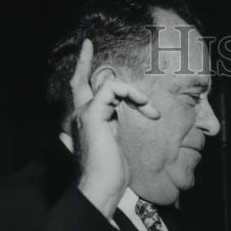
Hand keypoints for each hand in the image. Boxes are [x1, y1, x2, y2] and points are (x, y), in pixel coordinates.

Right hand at [70, 39, 160, 217]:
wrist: (101, 187)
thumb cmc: (111, 175)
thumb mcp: (116, 147)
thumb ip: (113, 132)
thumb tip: (115, 125)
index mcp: (88, 122)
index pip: (81, 93)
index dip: (83, 72)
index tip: (87, 54)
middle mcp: (82, 115)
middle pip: (79, 81)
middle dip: (83, 60)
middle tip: (88, 43)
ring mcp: (86, 114)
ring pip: (108, 84)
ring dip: (136, 93)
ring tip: (151, 111)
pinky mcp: (94, 115)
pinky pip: (113, 89)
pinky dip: (132, 94)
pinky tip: (146, 109)